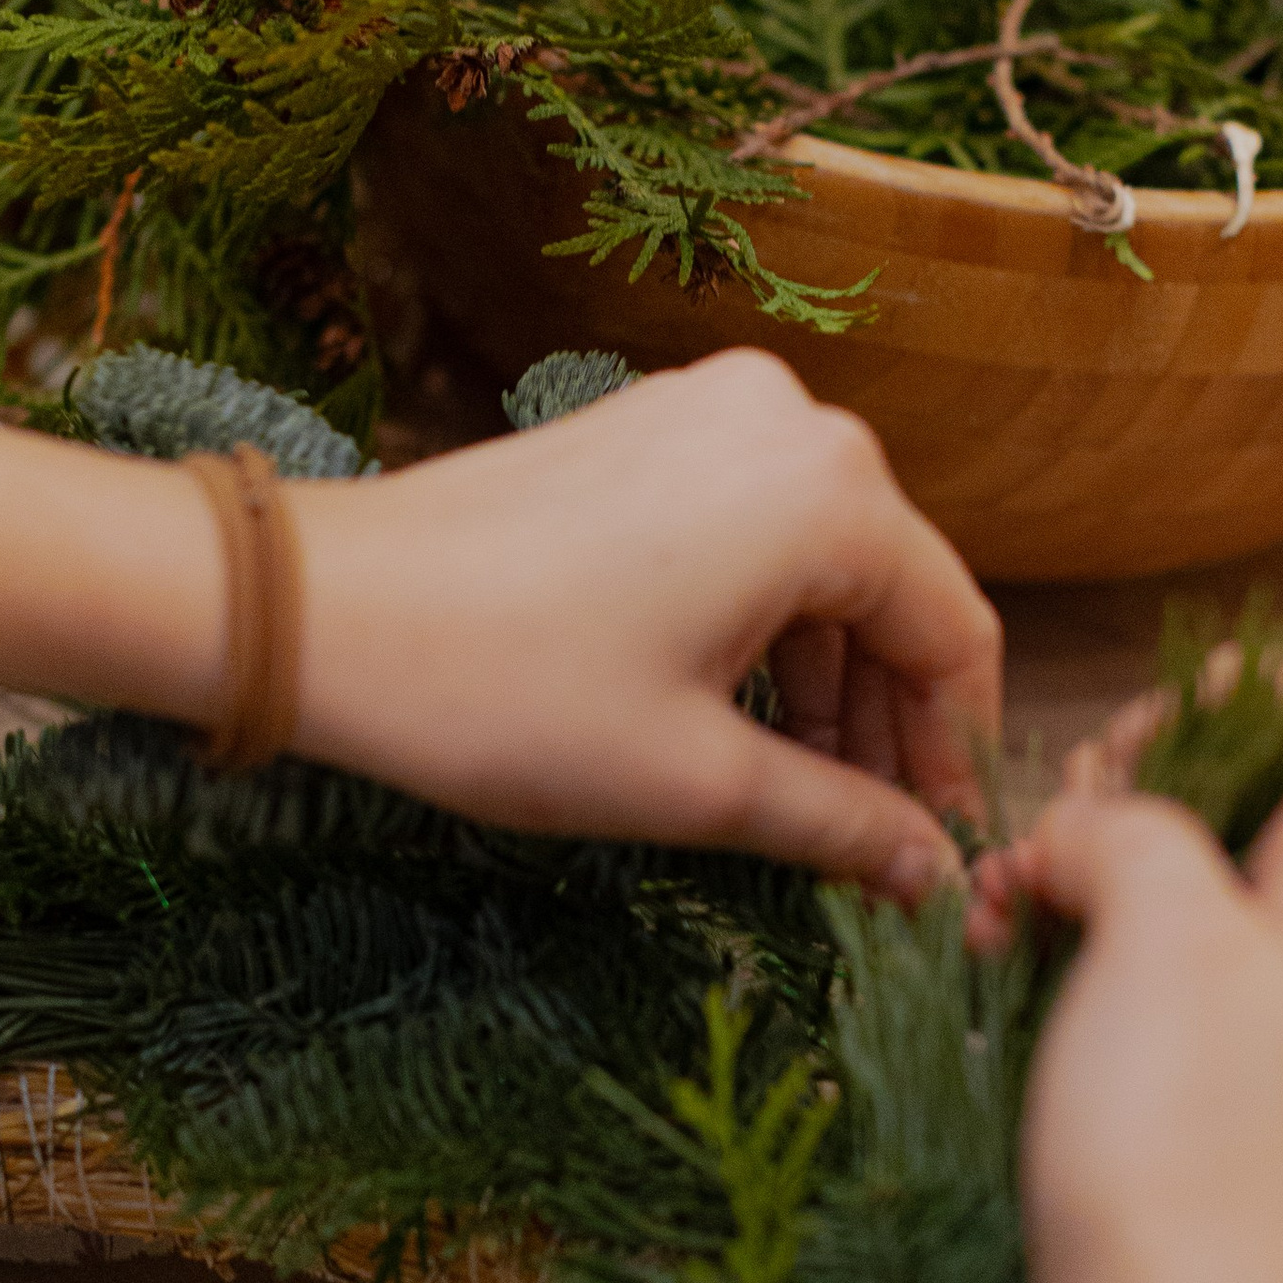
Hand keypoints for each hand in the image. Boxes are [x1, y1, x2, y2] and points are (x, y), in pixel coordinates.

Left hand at [286, 350, 1001, 898]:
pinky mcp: (644, 426)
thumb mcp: (697, 782)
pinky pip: (749, 528)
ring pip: (821, 563)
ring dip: (827, 679)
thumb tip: (930, 872)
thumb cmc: (508, 694)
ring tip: (800, 792)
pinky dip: (762, 622)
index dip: (957, 755)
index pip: (956, 633)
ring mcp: (709, 410)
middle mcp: (788, 421)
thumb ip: (840, 821)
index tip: (942, 849)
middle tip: (875, 840)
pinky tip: (735, 712)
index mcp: (829, 491)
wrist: (325, 611)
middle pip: (893, 590)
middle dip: (891, 720)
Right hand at [1007, 652, 1282, 1282]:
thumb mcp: (1161, 929)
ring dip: (1081, 867)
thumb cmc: (1202, 1154)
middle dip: (1132, 779)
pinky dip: (1075, 946)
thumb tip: (1092, 826)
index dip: (1247, 683)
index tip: (1140, 745)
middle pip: (1254, 774)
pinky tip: (998, 964)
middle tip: (1059, 833)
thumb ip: (1130, 821)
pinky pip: (1149, 965)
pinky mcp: (1218, 1081)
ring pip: (1183, 871)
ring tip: (1001, 908)